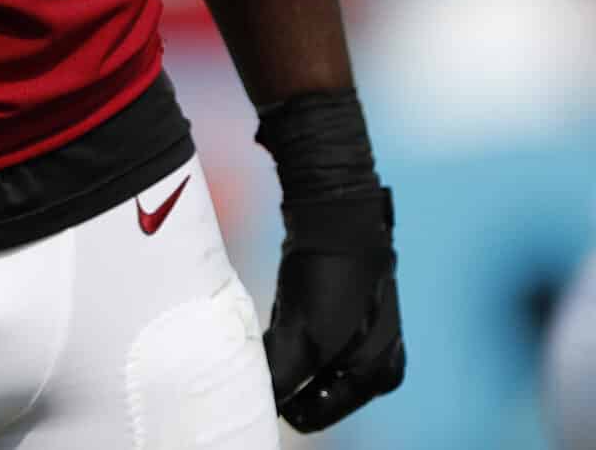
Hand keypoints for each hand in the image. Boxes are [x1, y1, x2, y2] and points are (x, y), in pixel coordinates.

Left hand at [263, 188, 403, 430]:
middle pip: (314, 392)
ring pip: (305, 365)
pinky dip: (281, 340)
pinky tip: (262, 329)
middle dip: (284, 385)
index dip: (286, 408)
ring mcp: (359, 336)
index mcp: (378, 376)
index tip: (256, 400)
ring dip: (280, 362)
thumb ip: (284, 376)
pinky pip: (301, 340)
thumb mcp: (308, 338)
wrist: (336, 216)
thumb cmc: (332, 280)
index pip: (320, 414)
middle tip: (252, 372)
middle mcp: (375, 362)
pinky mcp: (337, 311)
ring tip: (254, 351)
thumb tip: (262, 403)